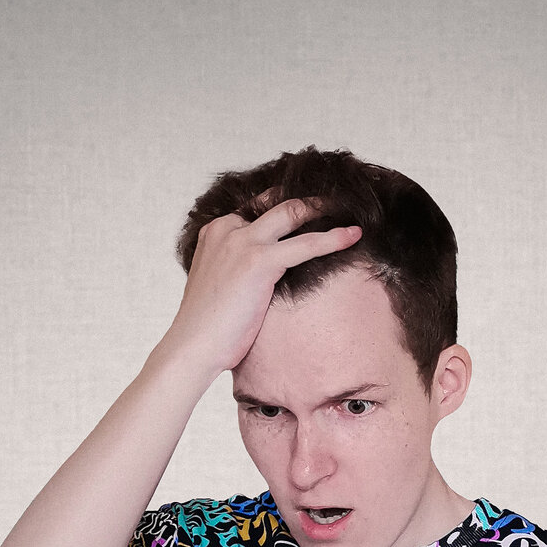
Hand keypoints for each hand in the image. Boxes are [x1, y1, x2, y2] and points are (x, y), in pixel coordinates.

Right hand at [161, 198, 361, 380]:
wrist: (193, 345)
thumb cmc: (207, 328)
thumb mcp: (220, 286)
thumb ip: (237, 269)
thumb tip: (262, 278)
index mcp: (216, 232)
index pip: (256, 207)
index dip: (284, 207)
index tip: (307, 210)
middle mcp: (228, 229)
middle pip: (276, 202)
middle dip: (308, 200)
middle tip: (334, 200)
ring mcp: (243, 242)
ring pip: (292, 213)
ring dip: (323, 208)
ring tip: (350, 209)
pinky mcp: (259, 260)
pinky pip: (306, 243)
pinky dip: (333, 238)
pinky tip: (353, 235)